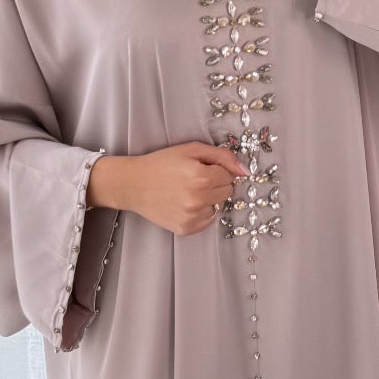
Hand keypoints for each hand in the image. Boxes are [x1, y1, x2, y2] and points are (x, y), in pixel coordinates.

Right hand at [88, 143, 244, 233]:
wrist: (133, 184)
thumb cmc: (162, 163)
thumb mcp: (191, 150)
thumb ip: (222, 156)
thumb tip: (245, 172)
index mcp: (202, 177)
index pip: (229, 176)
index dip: (216, 170)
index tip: (200, 168)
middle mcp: (198, 199)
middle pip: (227, 192)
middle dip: (215, 184)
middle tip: (194, 179)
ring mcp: (192, 217)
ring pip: (218, 207)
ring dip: (208, 199)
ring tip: (187, 192)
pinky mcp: (185, 229)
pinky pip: (207, 221)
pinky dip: (200, 212)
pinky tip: (183, 203)